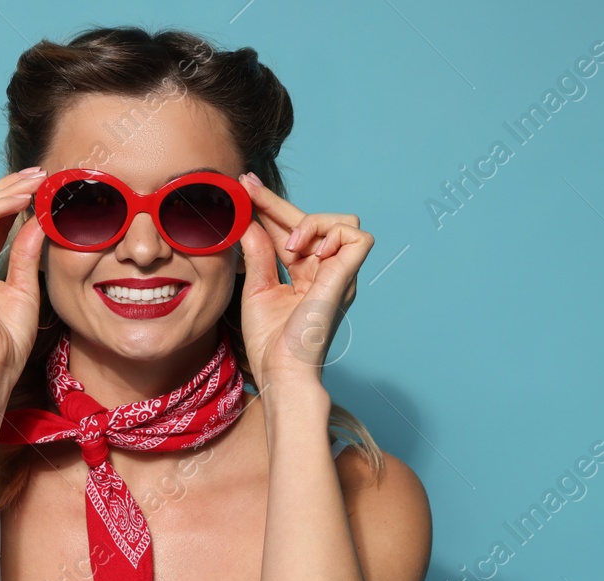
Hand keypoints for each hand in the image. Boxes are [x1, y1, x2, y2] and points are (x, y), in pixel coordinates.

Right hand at [0, 168, 47, 386]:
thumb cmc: (6, 345)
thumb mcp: (23, 291)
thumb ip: (25, 256)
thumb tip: (36, 223)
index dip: (11, 203)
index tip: (38, 188)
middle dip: (7, 189)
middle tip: (38, 173)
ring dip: (5, 192)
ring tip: (34, 180)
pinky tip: (22, 199)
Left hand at [235, 173, 373, 386]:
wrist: (281, 370)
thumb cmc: (269, 342)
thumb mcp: (257, 288)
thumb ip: (258, 253)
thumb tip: (250, 220)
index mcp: (304, 275)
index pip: (289, 231)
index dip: (269, 208)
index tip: (245, 188)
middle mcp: (325, 271)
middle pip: (310, 221)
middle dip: (276, 201)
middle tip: (247, 186)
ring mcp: (338, 274)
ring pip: (342, 221)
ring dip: (311, 222)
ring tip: (287, 247)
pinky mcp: (346, 278)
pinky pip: (357, 237)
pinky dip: (333, 233)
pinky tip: (306, 250)